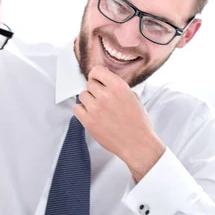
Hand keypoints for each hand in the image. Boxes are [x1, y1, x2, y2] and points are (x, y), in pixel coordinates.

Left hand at [75, 65, 164, 180]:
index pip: (97, 70)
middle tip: (102, 99)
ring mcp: (95, 108)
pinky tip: (91, 115)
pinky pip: (76, 108)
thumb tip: (107, 82)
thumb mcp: (134, 98)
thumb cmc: (138, 123)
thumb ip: (119, 88)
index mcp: (118, 86)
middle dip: (95, 90)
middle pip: (89, 83)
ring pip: (82, 95)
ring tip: (98, 109)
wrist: (137, 144)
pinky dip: (82, 111)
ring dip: (89, 100)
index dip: (97, 76)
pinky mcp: (88, 121)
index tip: (98, 81)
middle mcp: (105, 95)